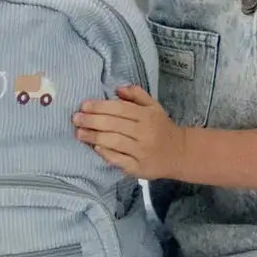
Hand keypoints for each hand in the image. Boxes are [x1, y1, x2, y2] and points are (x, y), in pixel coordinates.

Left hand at [72, 84, 186, 179]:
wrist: (180, 153)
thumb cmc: (162, 128)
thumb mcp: (154, 107)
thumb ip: (136, 95)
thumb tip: (117, 89)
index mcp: (147, 116)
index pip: (120, 109)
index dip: (100, 106)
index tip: (84, 105)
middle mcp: (145, 133)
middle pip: (113, 125)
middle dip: (92, 121)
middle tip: (76, 118)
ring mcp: (141, 151)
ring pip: (113, 142)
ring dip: (93, 137)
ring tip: (79, 133)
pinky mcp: (138, 168)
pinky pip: (118, 159)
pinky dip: (105, 153)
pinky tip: (95, 147)